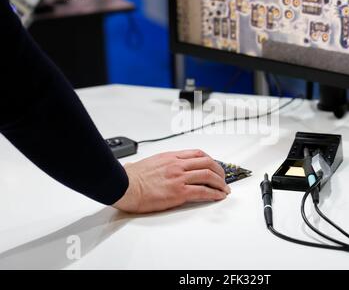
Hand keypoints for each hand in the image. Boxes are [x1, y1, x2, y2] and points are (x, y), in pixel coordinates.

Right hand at [113, 149, 229, 213]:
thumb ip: (161, 163)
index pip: (197, 154)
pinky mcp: (179, 192)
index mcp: (171, 157)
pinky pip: (203, 191)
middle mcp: (177, 165)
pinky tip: (218, 196)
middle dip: (220, 171)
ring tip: (224, 189)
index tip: (215, 166)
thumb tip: (162, 167)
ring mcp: (179, 177)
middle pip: (207, 163)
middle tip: (223, 178)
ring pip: (208, 175)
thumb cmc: (131, 177)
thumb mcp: (150, 162)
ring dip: (220, 183)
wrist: (124, 185)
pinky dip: (214, 193)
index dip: (210, 160)